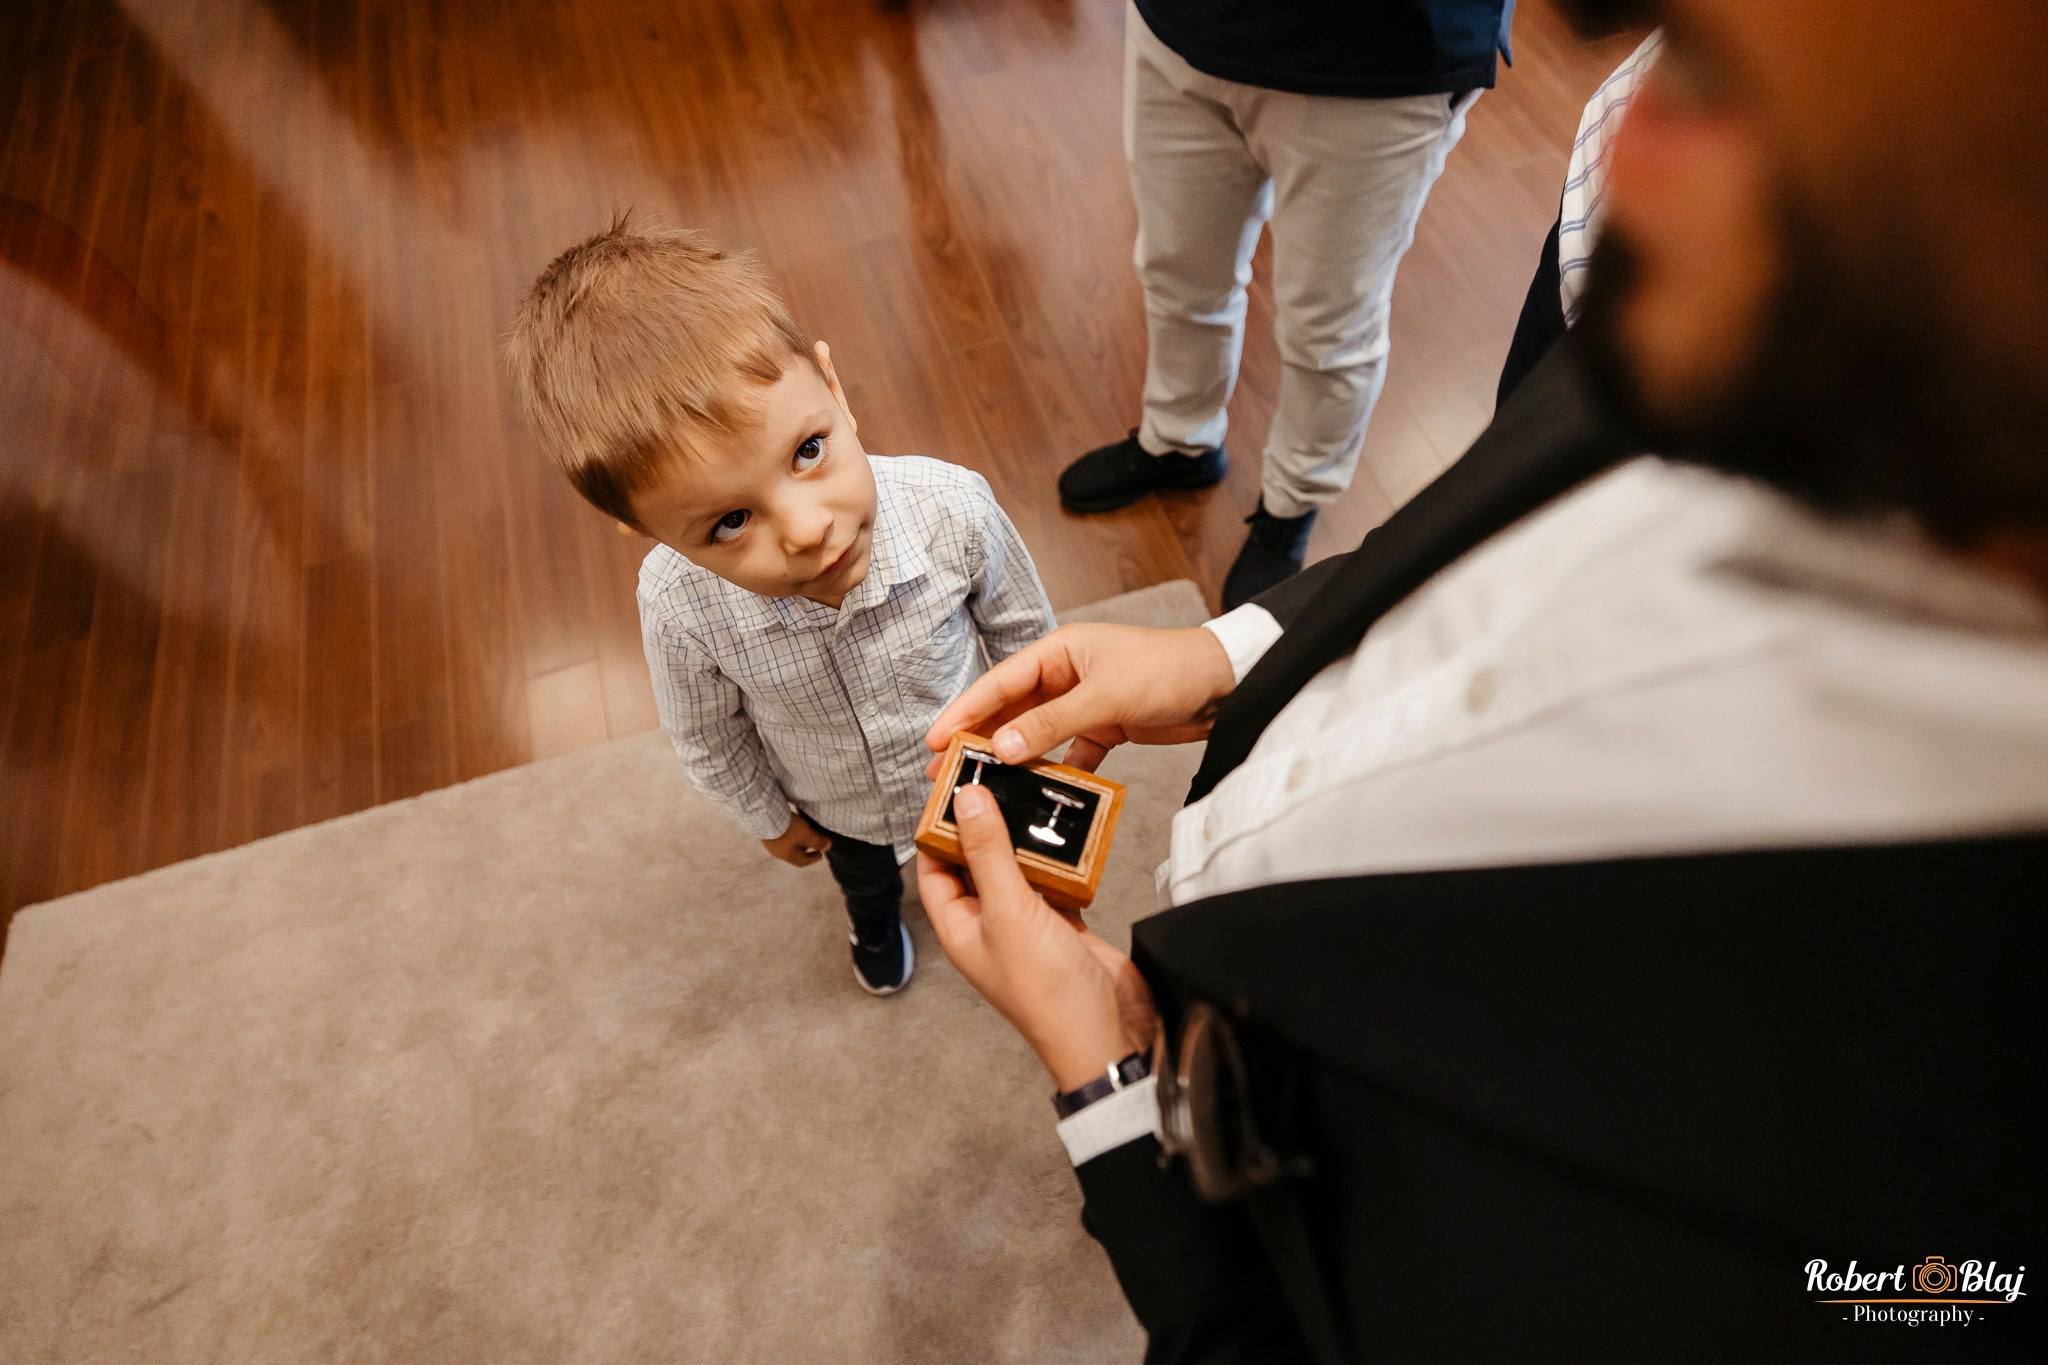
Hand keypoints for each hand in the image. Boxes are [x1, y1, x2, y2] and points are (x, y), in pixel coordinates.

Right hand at [762, 811, 830, 866]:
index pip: (802, 862)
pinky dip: (788, 834)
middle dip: (805, 849)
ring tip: (803, 833)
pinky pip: (780, 836)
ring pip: (787, 845)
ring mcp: (770, 842)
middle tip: (813, 843)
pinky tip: (790, 825)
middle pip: (794, 854)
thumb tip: (828, 847)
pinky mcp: (765, 833)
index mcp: (788, 856)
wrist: (763, 816)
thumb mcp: (806, 834)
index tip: (821, 854)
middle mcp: (777, 852)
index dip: (813, 858)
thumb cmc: (786, 828)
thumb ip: (817, 841)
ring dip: (796, 841)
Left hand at [918, 784, 1157, 1089]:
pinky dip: (1061, 860)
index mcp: (960, 927)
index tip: (951, 786)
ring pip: (1018, 869)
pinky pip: (1055, 882)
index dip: (939, 828)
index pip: (934, 867)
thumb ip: (988, 853)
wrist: (1108, 1032)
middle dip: (985, 825)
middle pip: (977, 863)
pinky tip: (1069, 837)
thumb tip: (966, 801)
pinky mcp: (1063, 926)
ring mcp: (1026, 926)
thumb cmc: (1048, 995)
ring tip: (1032, 799)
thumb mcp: (1008, 911)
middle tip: (996, 782)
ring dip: (1025, 839)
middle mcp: (989, 926)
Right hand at [924, 623, 1234, 774]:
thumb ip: (1053, 723)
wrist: (1224, 685)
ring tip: (984, 785)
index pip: (1000, 682)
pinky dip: (1057, 772)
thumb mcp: (1105, 696)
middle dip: (980, 739)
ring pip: (1037, 734)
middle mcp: (1066, 675)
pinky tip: (1040, 794)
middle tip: (946, 770)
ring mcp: (1084, 703)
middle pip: (1012, 710)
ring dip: (1014, 758)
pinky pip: (1070, 753)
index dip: (965, 710)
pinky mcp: (1105, 727)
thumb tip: (1005, 747)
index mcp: (1059, 652)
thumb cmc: (1168, 670)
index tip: (936, 738)